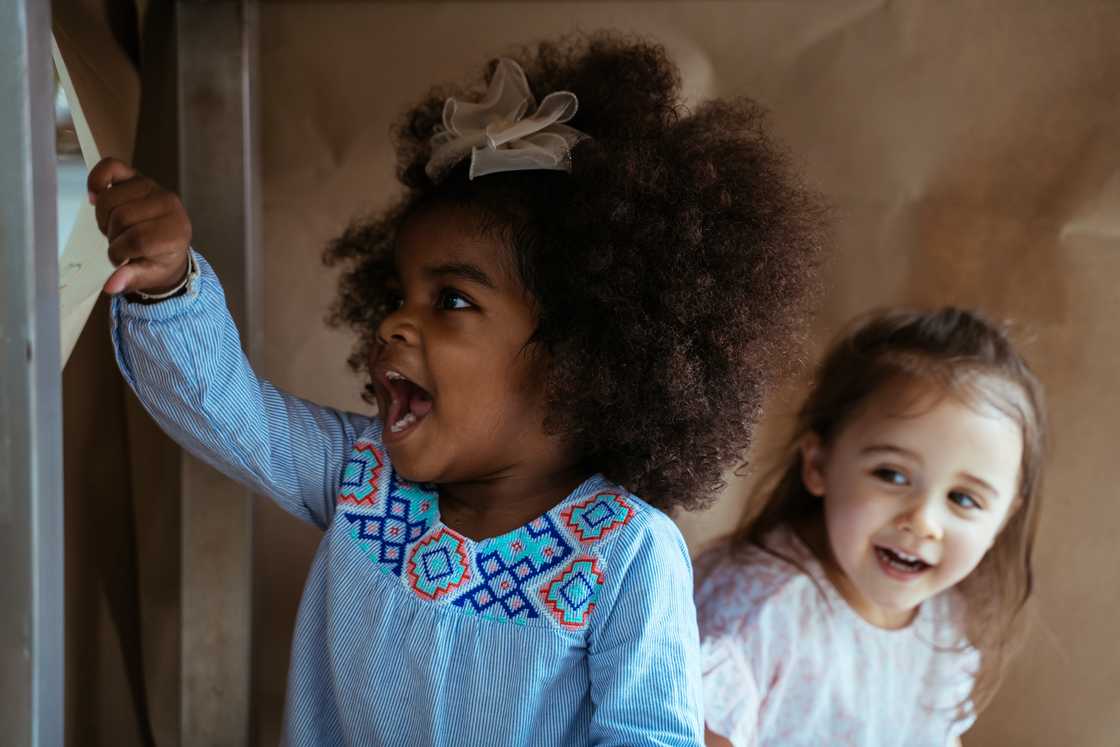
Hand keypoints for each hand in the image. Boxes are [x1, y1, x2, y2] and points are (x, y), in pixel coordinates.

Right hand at [87, 157, 192, 295]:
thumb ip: (131, 279)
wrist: (167, 242)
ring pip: (110, 198)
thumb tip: (110, 286)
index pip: (136, 240)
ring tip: (114, 228)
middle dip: (113, 236)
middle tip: (119, 243)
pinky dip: (96, 180)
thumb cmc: (159, 259)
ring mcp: (152, 187)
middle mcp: (168, 204)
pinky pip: (110, 167)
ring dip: (104, 217)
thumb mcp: (149, 274)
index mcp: (176, 231)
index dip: (120, 253)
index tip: (121, 260)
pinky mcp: (136, 176)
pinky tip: (94, 196)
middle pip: (121, 218)